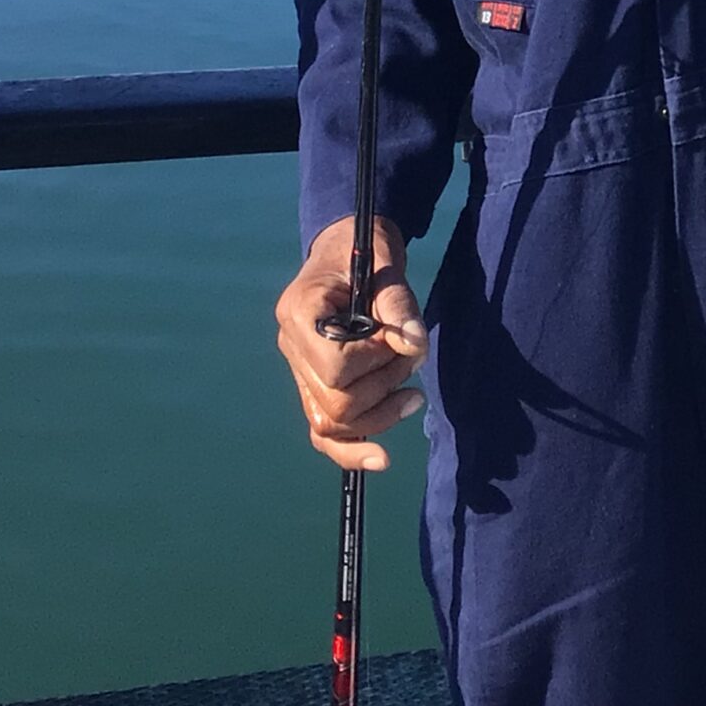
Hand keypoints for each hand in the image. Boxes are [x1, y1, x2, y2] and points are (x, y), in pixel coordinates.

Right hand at [275, 215, 429, 471]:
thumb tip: (414, 345)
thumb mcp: (385, 264)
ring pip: (330, 424)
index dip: (375, 362)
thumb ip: (398, 304)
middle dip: (384, 387)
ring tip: (412, 390)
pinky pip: (323, 431)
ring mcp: (298, 369)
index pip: (335, 367)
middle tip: (411, 357)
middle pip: (334, 403)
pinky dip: (350, 449)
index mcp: (299, 312)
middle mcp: (291, 346)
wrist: (349, 247)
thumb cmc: (366, 250)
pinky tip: (380, 459)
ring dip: (380, 414)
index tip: (397, 338)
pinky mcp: (313, 385)